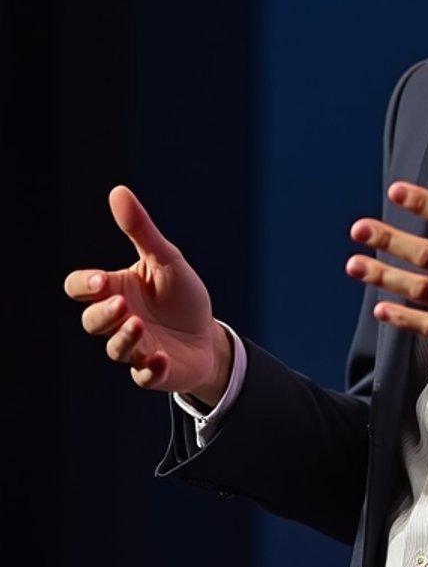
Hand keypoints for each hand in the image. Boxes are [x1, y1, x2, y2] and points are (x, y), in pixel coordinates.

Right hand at [64, 186, 231, 402]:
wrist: (208, 336)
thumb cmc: (181, 295)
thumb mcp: (166, 259)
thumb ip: (141, 231)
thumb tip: (118, 191)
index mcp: (116, 290)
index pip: (81, 287)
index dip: (84, 285)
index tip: (102, 280)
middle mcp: (118, 320)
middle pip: (90, 320)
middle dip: (102, 314)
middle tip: (122, 306)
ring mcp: (134, 348)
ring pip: (114, 349)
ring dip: (124, 339)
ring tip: (139, 325)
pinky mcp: (152, 371)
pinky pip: (142, 376)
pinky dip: (149, 369)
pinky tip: (160, 358)